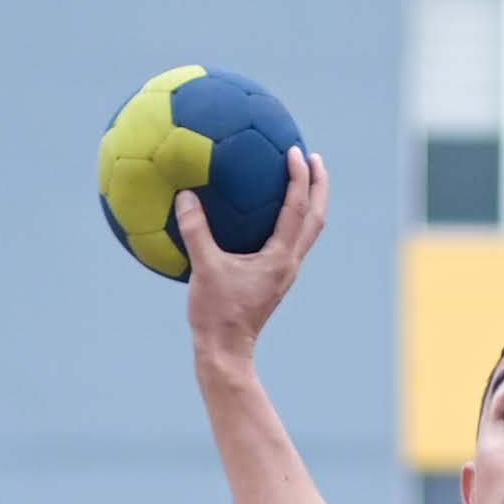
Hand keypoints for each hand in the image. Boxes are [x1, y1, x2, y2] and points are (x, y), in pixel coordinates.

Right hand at [180, 148, 328, 361]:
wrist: (226, 352)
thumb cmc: (216, 314)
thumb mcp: (203, 269)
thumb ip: (195, 231)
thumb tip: (185, 195)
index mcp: (280, 258)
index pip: (298, 209)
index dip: (300, 177)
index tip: (297, 151)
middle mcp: (289, 264)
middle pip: (316, 218)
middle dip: (319, 186)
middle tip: (314, 158)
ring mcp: (284, 273)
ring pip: (307, 231)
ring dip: (309, 203)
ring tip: (302, 179)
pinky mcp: (274, 280)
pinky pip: (289, 241)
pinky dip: (289, 220)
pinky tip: (267, 212)